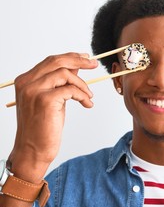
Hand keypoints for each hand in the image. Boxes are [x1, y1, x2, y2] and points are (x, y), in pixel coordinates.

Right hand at [9, 52, 97, 182]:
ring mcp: (34, 91)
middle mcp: (27, 83)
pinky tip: (87, 104)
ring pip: (65, 74)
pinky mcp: (45, 100)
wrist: (33, 150)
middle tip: (94, 64)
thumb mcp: (52, 99)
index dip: (70, 57)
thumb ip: (60, 83)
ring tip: (89, 96)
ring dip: (82, 84)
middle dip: (79, 60)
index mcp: (25, 80)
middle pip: (57, 61)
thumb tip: (77, 67)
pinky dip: (83, 95)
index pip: (50, 61)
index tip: (86, 58)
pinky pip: (71, 90)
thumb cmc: (43, 127)